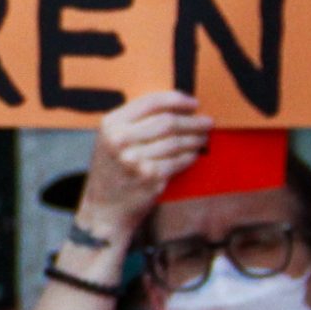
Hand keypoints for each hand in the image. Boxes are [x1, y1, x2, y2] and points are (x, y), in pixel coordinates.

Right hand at [76, 91, 213, 242]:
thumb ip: (134, 122)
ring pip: (176, 142)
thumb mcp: (110, 140)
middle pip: (168, 122)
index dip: (177, 100)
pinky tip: (193, 154)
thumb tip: (176, 107)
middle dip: (192, 121)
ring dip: (195, 138)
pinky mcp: (150, 177)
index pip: (151, 102)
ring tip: (203, 138)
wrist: (104, 209)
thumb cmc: (111, 171)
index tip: (193, 103)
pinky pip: (179, 161)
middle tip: (206, 122)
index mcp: (110, 125)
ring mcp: (136, 159)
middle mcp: (120, 140)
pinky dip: (190, 156)